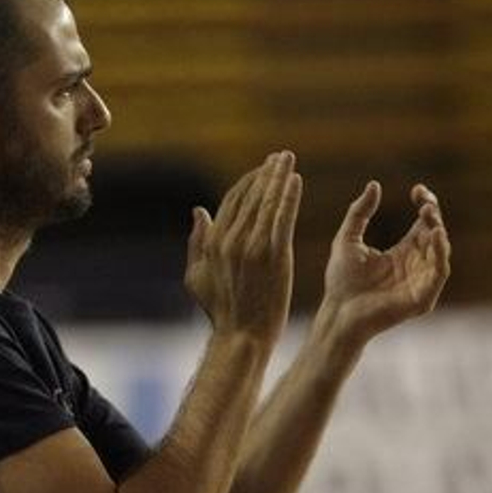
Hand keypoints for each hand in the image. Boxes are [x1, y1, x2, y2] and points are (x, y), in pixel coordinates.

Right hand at [185, 150, 301, 342]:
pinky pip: (282, 217)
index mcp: (213, 242)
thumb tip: (199, 211)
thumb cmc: (219, 311)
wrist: (241, 335)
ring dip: (279, 177)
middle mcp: (231, 239)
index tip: (262, 169)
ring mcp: (252, 246)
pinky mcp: (274, 255)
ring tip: (288, 160)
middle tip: (280, 157)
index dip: (248, 182)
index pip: (232, 201)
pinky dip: (288, 196)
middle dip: (266, 173)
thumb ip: (197, 242)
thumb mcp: (196, 276)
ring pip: (267, 202)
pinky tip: (295, 180)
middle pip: (251, 196)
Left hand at [319, 182, 449, 346]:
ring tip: (429, 215)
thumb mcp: (347, 239)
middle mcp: (416, 265)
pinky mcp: (422, 298)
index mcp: (403, 252)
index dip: (426, 205)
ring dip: (438, 233)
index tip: (418, 190)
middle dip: (433, 217)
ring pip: (441, 253)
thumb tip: (374, 184)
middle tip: (424, 203)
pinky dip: (441, 255)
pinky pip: (439, 274)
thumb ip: (359, 213)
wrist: (337, 312)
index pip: (424, 224)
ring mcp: (421, 282)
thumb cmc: (341, 281)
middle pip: (436, 235)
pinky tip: (435, 236)